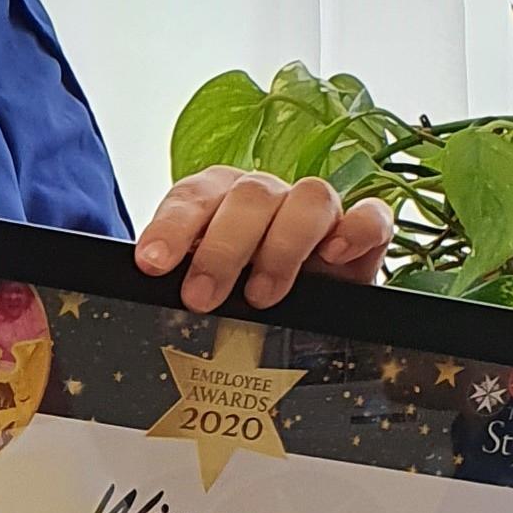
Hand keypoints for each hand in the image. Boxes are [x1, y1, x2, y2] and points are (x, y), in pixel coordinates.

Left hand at [134, 168, 392, 311]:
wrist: (299, 316)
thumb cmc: (237, 297)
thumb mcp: (203, 290)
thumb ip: (179, 284)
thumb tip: (141, 301)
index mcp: (218, 199)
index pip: (193, 197)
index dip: (172, 228)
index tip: (153, 264)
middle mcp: (267, 196)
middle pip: (249, 196)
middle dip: (222, 248)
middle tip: (201, 297)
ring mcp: (317, 211)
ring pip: (309, 198)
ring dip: (282, 246)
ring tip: (262, 295)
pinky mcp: (362, 234)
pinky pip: (372, 216)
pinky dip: (357, 229)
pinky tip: (335, 255)